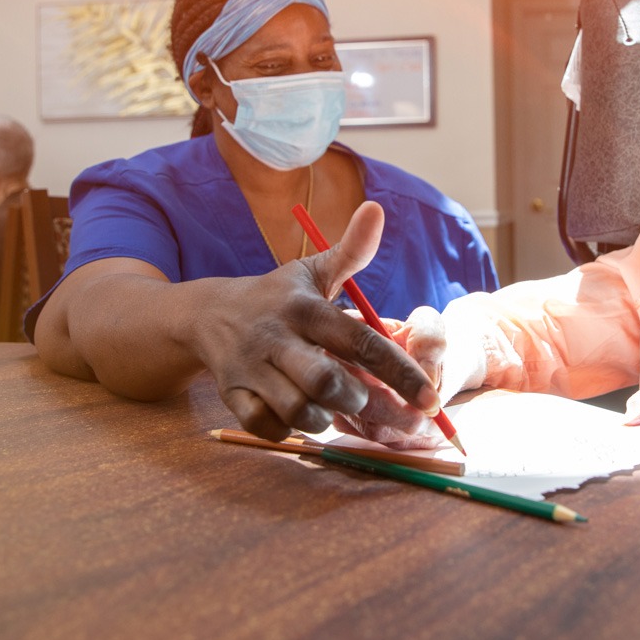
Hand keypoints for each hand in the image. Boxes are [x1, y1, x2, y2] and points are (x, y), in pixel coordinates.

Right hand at [196, 202, 441, 440]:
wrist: (208, 313)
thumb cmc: (277, 297)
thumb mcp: (312, 271)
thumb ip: (351, 250)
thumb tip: (377, 209)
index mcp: (306, 308)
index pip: (362, 342)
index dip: (401, 373)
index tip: (431, 401)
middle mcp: (277, 338)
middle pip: (325, 381)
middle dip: (354, 399)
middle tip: (360, 397)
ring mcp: (251, 368)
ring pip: (296, 410)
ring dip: (322, 419)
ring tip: (329, 407)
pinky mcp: (231, 394)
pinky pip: (265, 426)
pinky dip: (288, 430)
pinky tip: (298, 416)